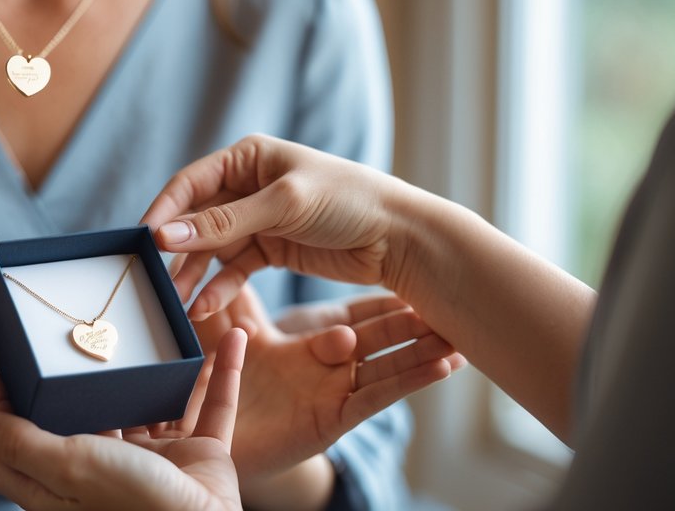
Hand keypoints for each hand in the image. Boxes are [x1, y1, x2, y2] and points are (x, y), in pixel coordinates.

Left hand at [0, 330, 248, 510]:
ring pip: (154, 401)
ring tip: (152, 324)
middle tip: (65, 323)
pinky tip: (231, 337)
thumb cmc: (136, 505)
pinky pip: (215, 406)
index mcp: (68, 479)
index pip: (22, 437)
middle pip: (87, 411)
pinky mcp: (201, 456)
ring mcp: (157, 462)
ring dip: (159, 366)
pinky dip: (224, 372)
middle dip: (80, 371)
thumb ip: (20, 443)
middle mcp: (108, 468)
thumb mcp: (68, 467)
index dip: (2, 400)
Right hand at [142, 134, 411, 318]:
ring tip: (175, 305)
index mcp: (248, 158)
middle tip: (152, 281)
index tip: (142, 241)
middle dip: (176, 251)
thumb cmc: (348, 202)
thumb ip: (224, 223)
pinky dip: (220, 288)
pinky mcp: (272, 250)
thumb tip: (166, 236)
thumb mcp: (282, 206)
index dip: (164, 211)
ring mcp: (258, 220)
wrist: (400, 239)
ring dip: (194, 275)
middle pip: (197, 219)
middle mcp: (248, 186)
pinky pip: (235, 270)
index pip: (191, 183)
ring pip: (212, 249)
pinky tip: (204, 308)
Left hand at [161, 288, 460, 491]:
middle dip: (413, 319)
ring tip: (463, 331)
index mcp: (310, 340)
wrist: (211, 435)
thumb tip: (223, 240)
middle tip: (449, 295)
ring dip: (425, 348)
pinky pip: (376, 396)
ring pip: (389, 364)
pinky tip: (443, 367)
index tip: (416, 268)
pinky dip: (411, 381)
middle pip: (381, 336)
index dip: (386, 298)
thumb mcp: (226, 329)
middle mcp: (330, 364)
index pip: (357, 314)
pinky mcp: (335, 417)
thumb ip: (230, 293)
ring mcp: (336, 390)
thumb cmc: (219, 381)